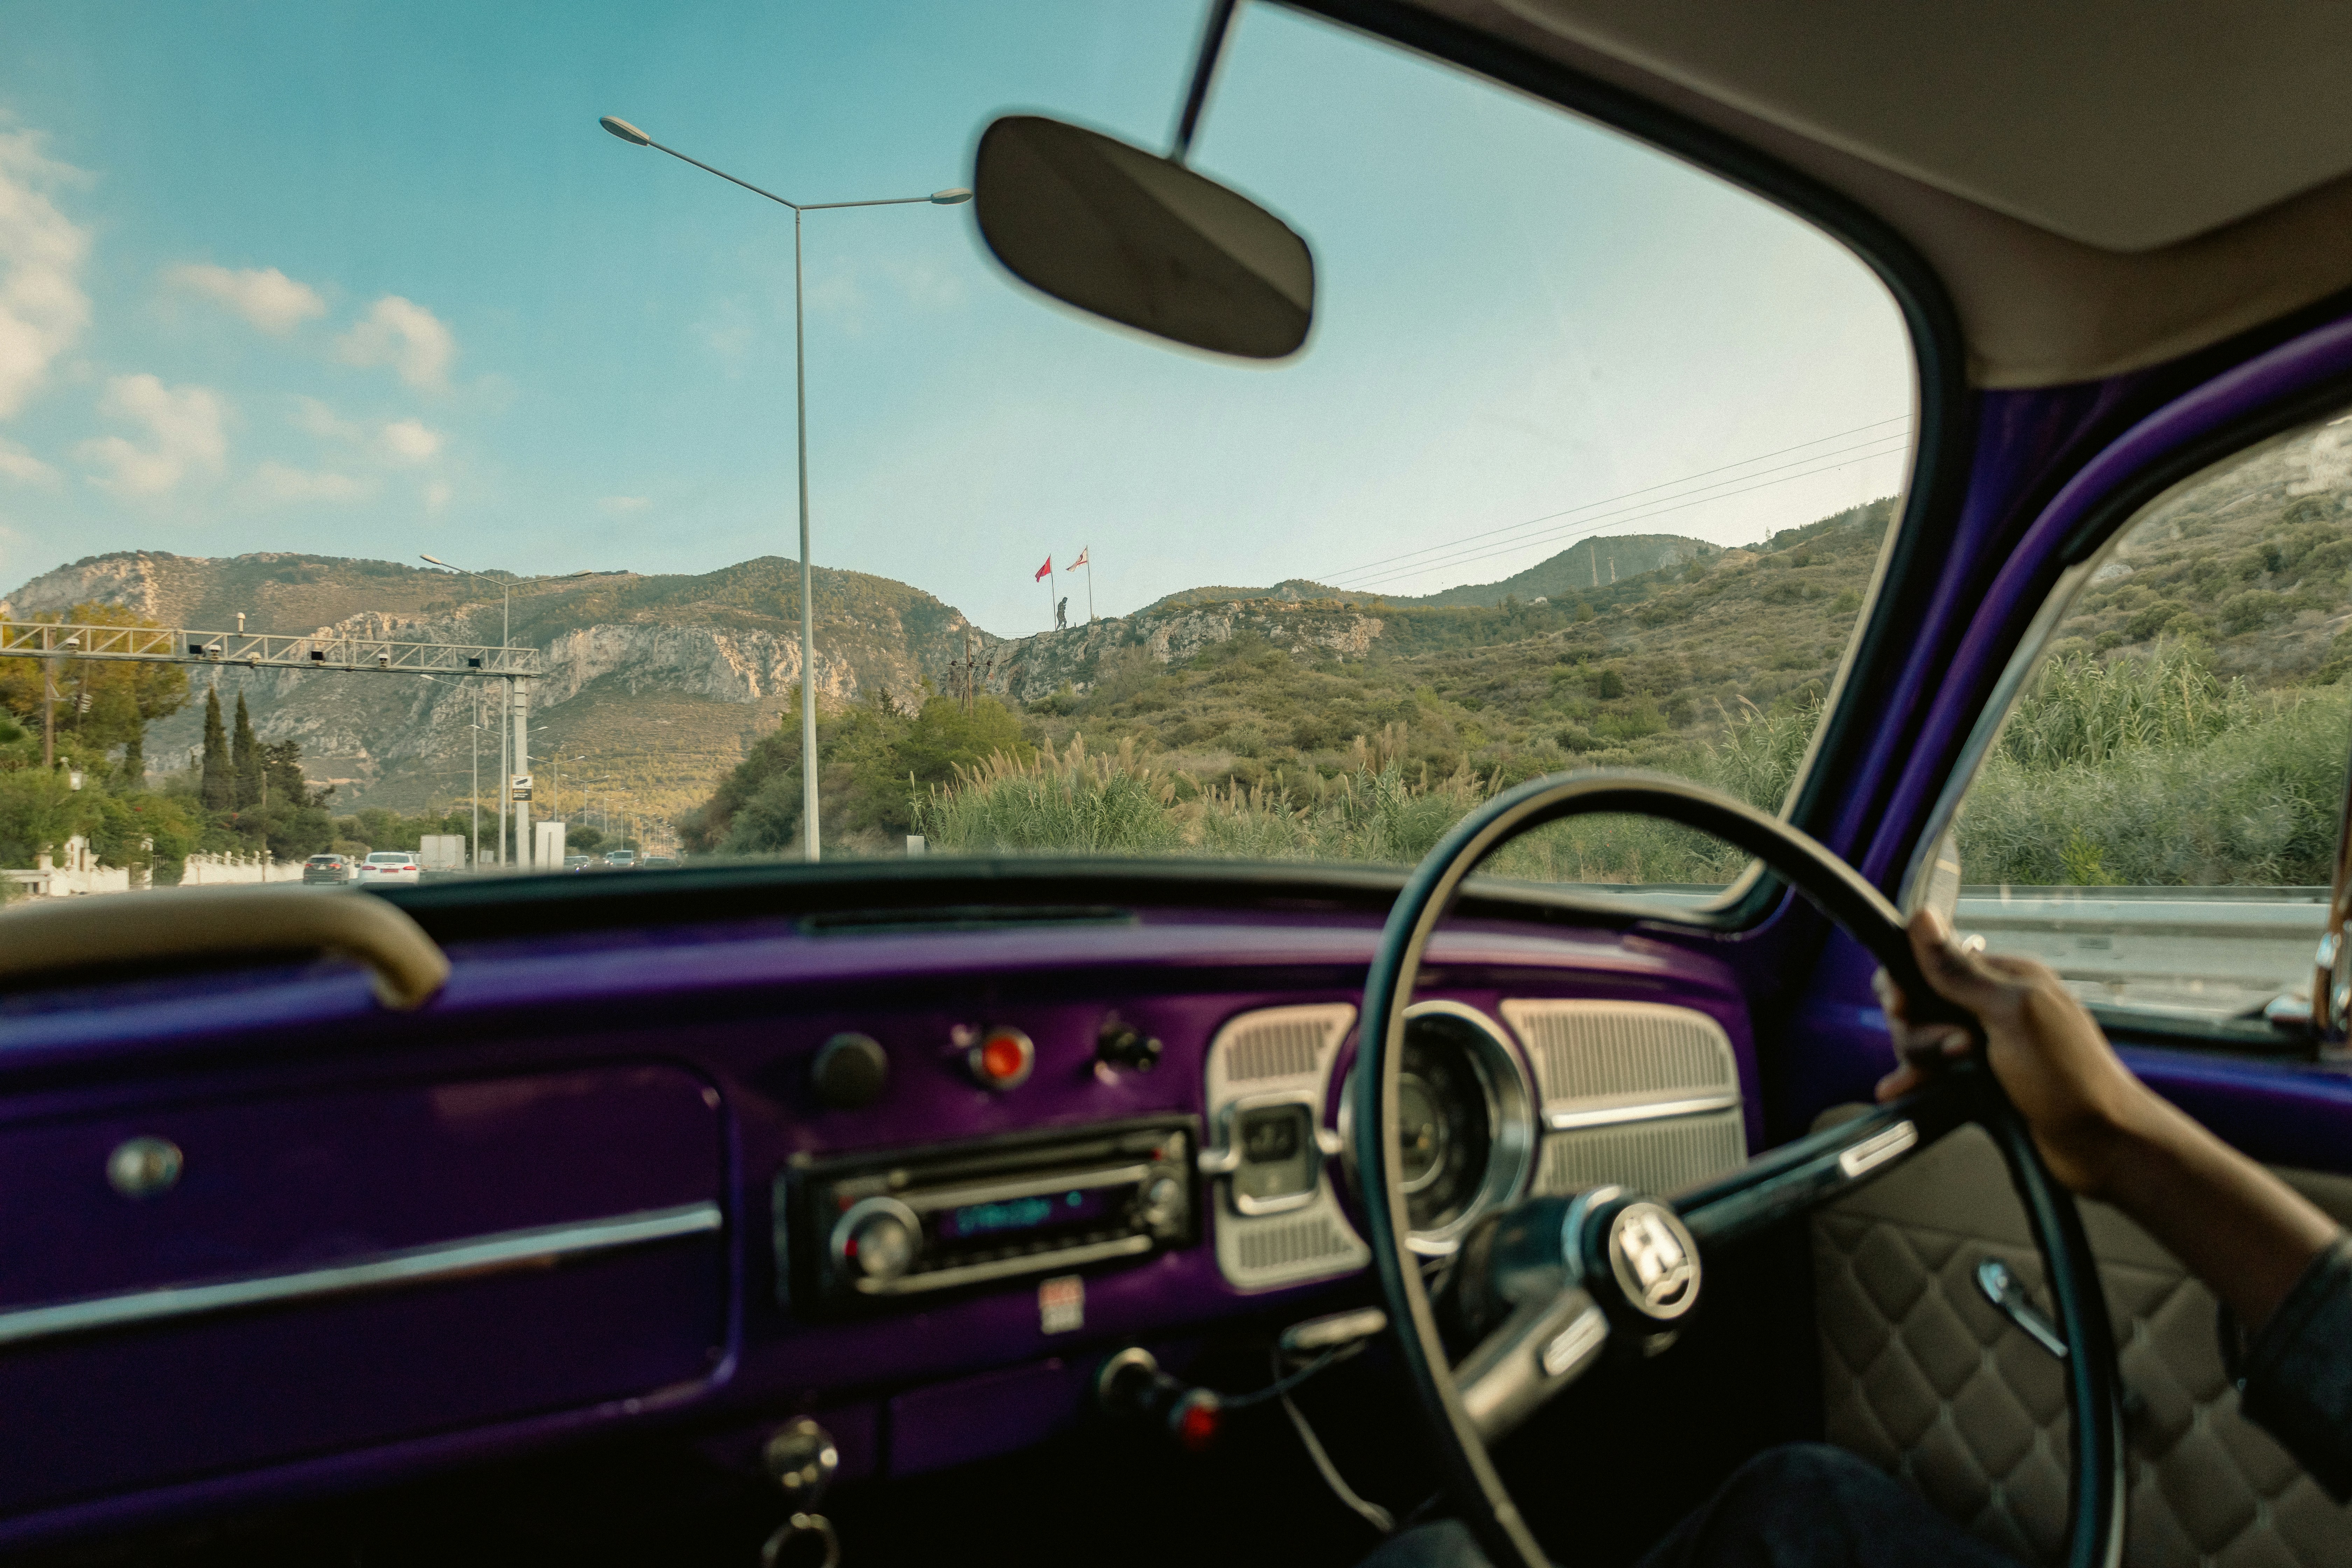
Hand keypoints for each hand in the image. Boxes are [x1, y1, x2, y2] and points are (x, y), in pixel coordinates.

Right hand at [1872, 909, 2156, 1197]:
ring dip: (1925, 1059)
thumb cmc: (2071, 1078)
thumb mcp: (2013, 1014)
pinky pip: (1933, 1074)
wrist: (2103, 1146)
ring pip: (1923, 1042)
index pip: (1931, 963)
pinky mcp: (1980, 1081)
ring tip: (1957, 1075)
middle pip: (1920, 1006)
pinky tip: (1900, 1089)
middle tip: (1955, 1050)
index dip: (1907, 984)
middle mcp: (1993, 1008)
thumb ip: (1961, 972)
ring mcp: (1987, 1046)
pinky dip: (1916, 1080)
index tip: (1902, 1007)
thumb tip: (1922, 919)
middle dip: (1920, 1030)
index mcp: (2005, 979)